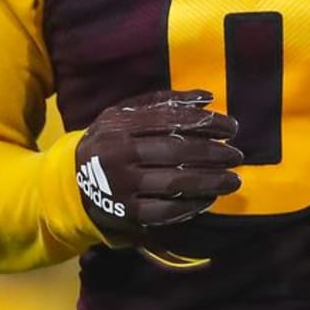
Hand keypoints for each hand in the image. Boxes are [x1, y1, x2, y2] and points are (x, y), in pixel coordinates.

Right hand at [75, 89, 242, 239]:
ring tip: (233, 180)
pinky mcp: (126, 212)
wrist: (71, 181)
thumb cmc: (109, 141)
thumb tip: (207, 97)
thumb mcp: (124, 114)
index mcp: (121, 124)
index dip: (206, 123)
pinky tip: (209, 199)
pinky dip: (192, 205)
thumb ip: (164, 102)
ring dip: (210, 181)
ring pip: (174, 182)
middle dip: (213, 153)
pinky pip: (165, 210)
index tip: (232, 127)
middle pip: (176, 151)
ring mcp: (123, 185)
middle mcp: (121, 153)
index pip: (171, 120)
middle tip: (237, 155)